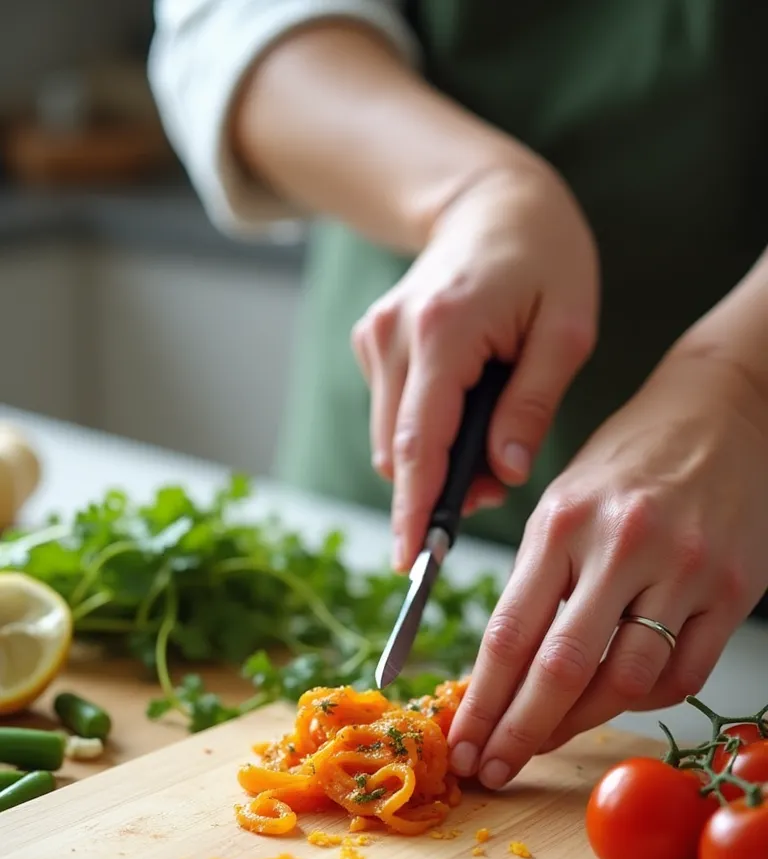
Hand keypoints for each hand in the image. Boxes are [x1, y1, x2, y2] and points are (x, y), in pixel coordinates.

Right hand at [351, 164, 598, 570]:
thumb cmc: (543, 259)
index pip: (422, 441)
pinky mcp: (371, 343)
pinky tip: (468, 408)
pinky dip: (427, 433)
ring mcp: (375, 338)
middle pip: (401, 451)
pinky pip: (393, 416)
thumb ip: (533, 405)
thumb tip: (503, 473)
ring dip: (436, 463)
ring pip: (393, 440)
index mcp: (444, 330)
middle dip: (440, 489)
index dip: (416, 509)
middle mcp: (394, 334)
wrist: (492, 201)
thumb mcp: (566, 331)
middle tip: (496, 486)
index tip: (411, 561)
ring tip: (492, 440)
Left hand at [449, 345, 767, 786]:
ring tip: (547, 739)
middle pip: (562, 669)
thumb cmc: (628, 462)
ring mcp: (685, 569)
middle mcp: (624, 545)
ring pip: (625, 682)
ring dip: (578, 725)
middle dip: (519, 733)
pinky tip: (617, 699)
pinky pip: (683, 676)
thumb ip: (535, 583)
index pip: (510, 634)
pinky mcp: (734, 589)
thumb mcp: (561, 503)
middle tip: (493, 769)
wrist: (722, 410)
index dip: (483, 702)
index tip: (462, 742)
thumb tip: (498, 676)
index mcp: (564, 522)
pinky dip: (643, 701)